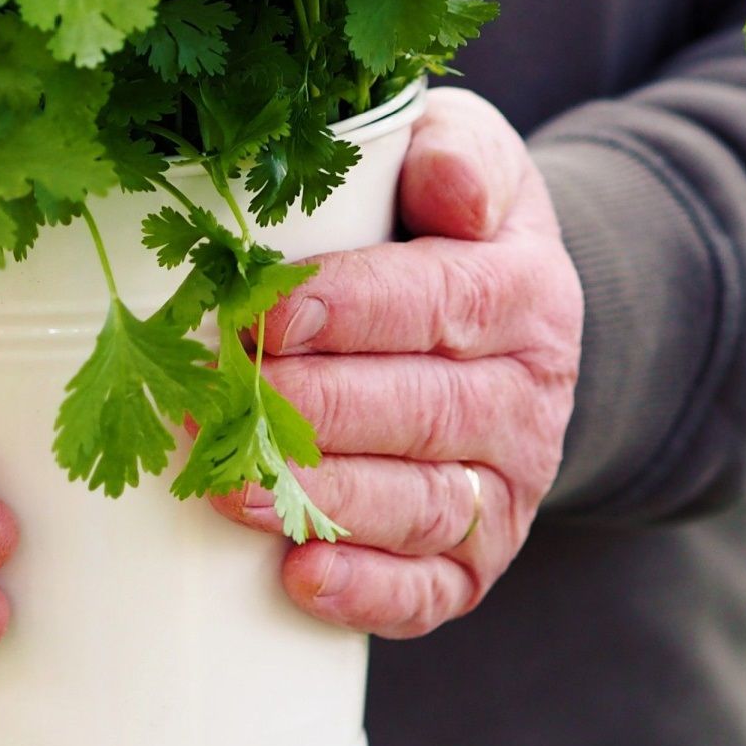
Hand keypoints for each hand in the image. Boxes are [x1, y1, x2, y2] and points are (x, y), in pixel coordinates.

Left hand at [213, 87, 580, 636]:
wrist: (505, 318)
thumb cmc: (445, 222)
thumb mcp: (466, 157)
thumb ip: (459, 152)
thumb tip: (450, 184)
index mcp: (524, 292)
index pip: (439, 303)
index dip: (350, 310)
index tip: (260, 313)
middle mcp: (529, 397)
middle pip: (421, 413)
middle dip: (311, 410)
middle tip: (216, 402)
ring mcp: (506, 486)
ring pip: (420, 505)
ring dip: (320, 500)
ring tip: (225, 487)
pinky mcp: (478, 558)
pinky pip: (434, 591)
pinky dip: (369, 592)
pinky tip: (300, 577)